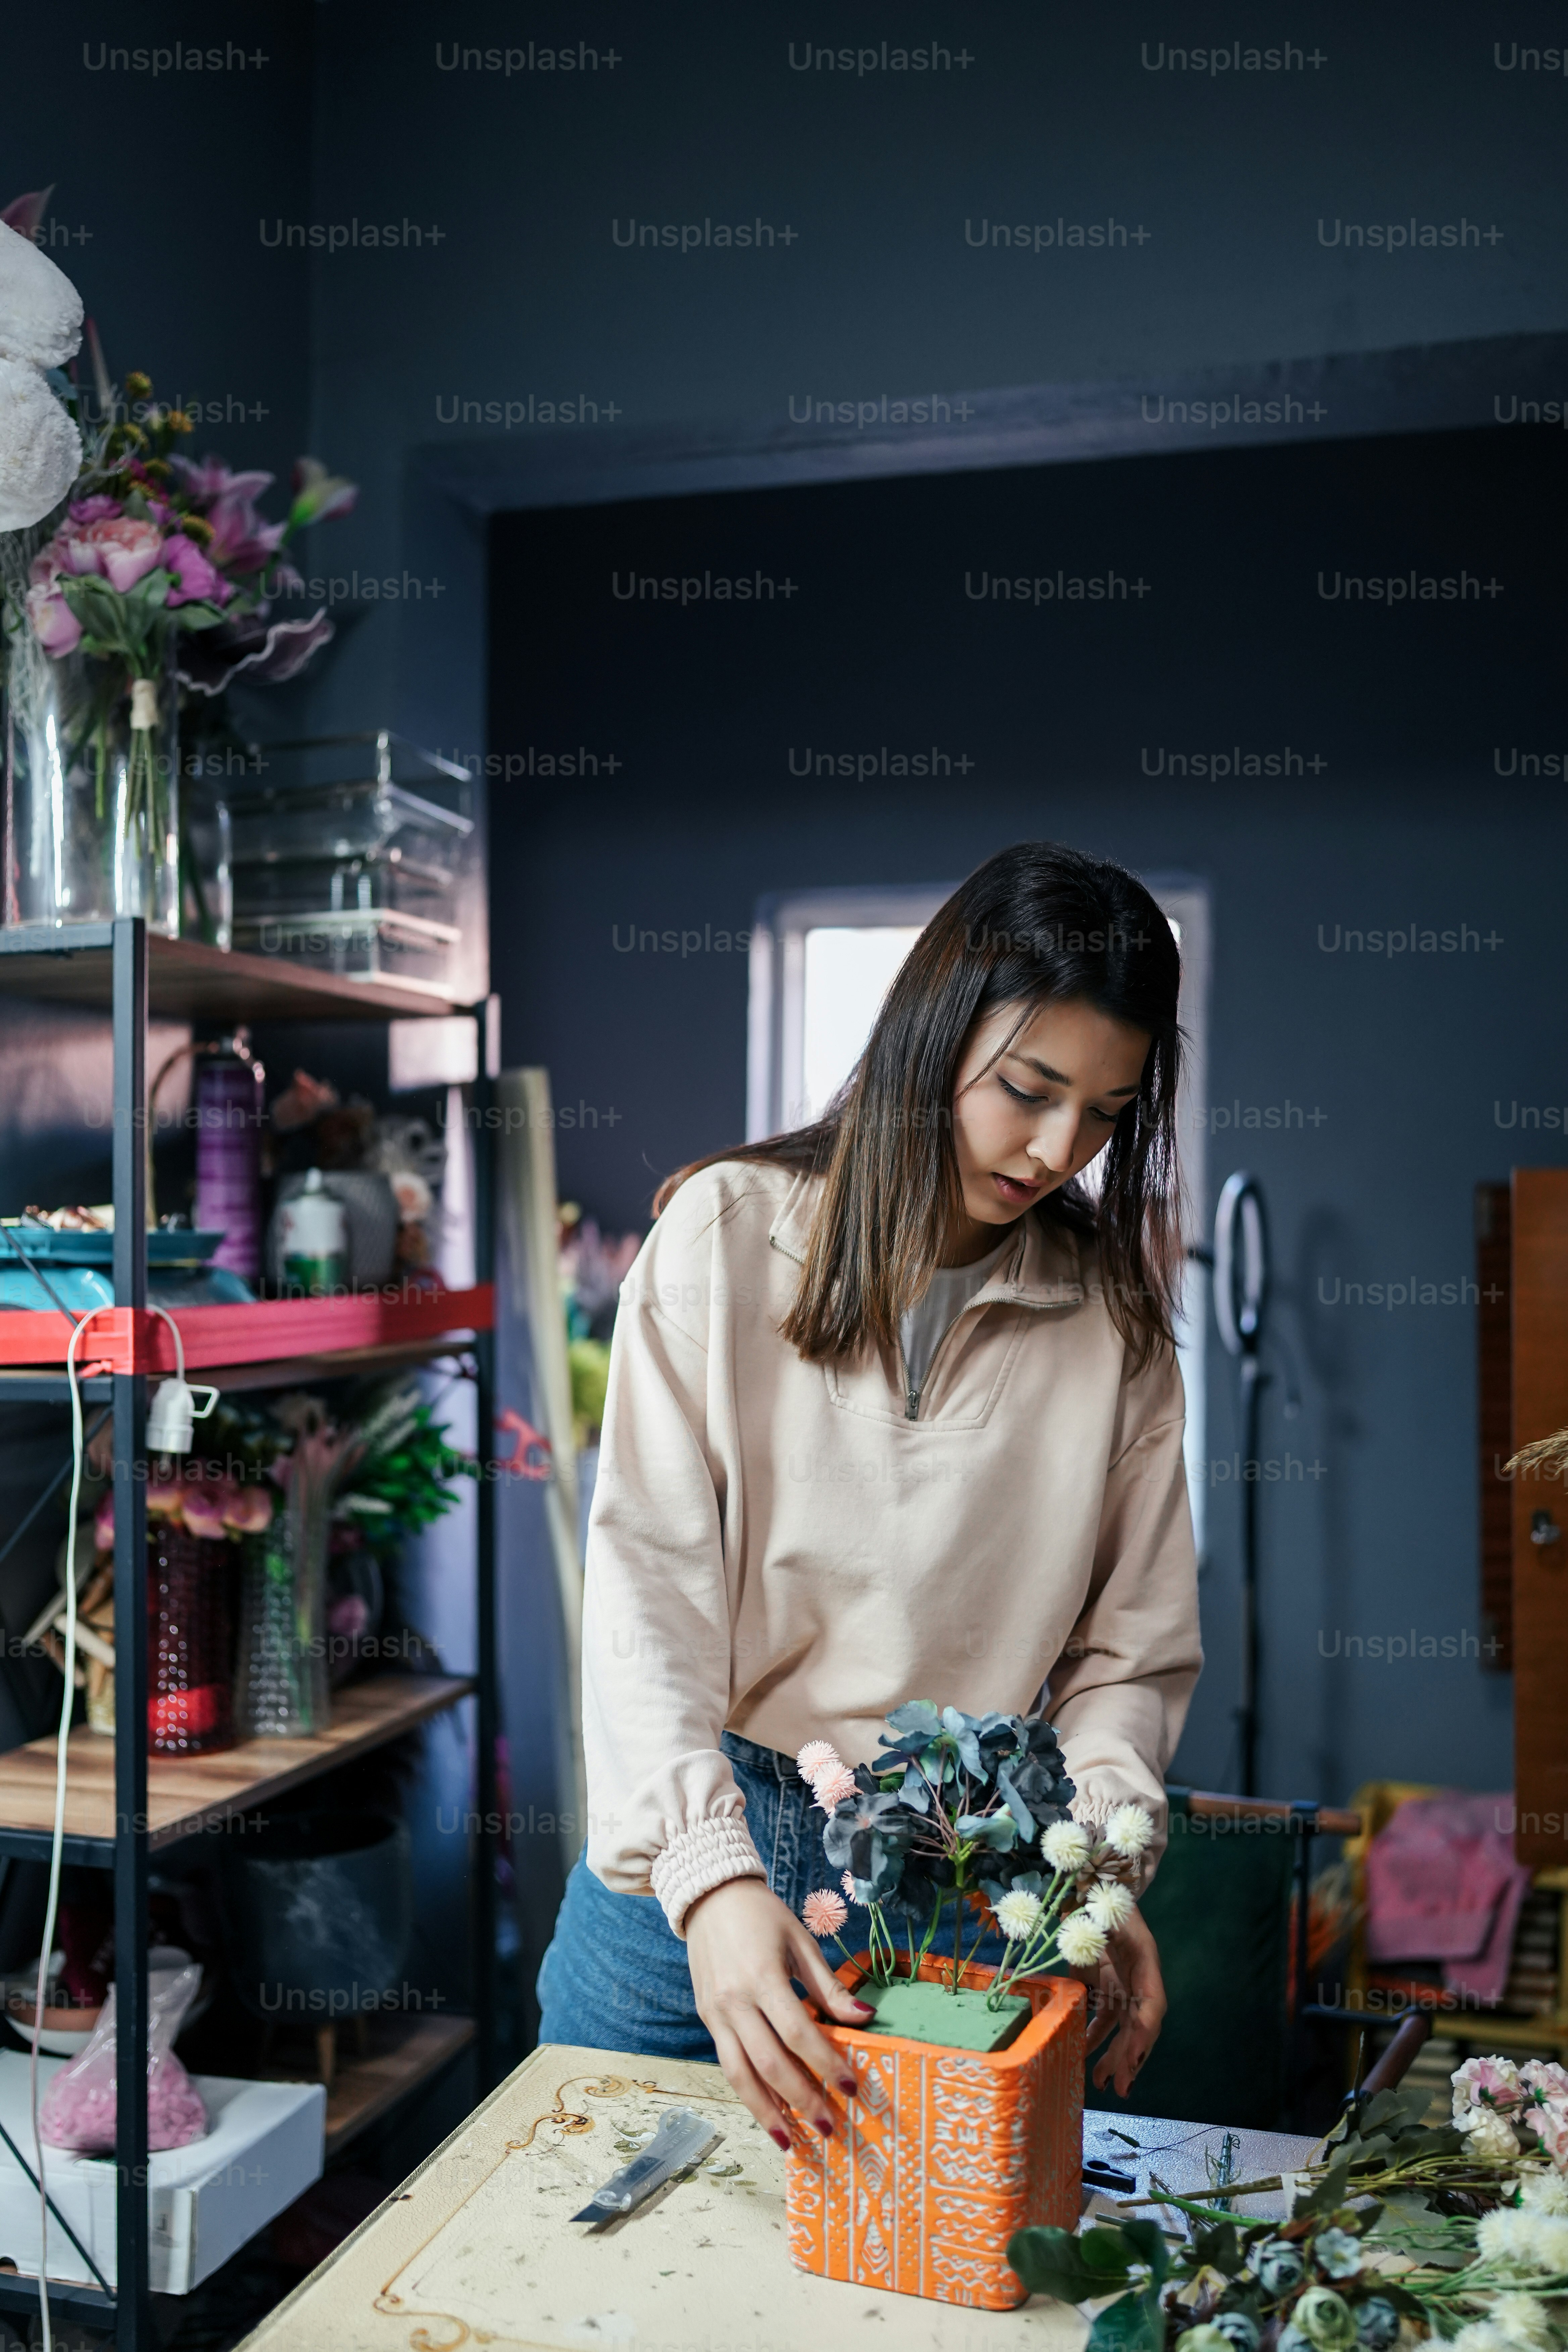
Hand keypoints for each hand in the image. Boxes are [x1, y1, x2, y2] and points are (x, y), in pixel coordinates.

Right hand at [684, 1876, 874, 2147]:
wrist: (709, 1896)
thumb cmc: (763, 1916)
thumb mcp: (801, 1942)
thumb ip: (830, 1987)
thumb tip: (865, 2020)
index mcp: (762, 1978)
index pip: (798, 2034)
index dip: (826, 2063)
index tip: (852, 2088)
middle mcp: (735, 2002)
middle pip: (770, 2063)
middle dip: (802, 2099)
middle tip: (830, 2126)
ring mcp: (716, 2014)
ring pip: (740, 2075)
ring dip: (767, 2112)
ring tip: (791, 2141)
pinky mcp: (706, 2018)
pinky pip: (728, 2064)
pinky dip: (748, 2092)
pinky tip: (767, 2111)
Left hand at [1078, 1904, 1165, 2096]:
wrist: (1100, 1888)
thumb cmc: (1103, 1898)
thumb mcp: (1102, 1913)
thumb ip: (1096, 1935)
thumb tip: (1083, 1955)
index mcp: (1145, 1961)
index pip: (1152, 2004)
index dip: (1144, 2032)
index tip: (1134, 2057)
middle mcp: (1139, 1978)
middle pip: (1139, 2024)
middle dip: (1131, 2056)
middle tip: (1121, 2086)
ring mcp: (1123, 1985)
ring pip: (1123, 2028)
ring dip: (1114, 2055)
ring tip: (1101, 2083)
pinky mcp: (1107, 1987)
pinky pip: (1104, 2019)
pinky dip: (1095, 2038)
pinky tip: (1084, 2057)